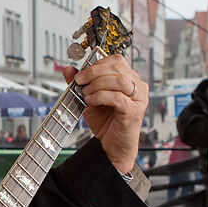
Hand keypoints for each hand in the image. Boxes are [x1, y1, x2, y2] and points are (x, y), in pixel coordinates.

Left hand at [64, 55, 146, 173]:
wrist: (112, 146)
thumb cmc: (105, 122)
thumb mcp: (89, 98)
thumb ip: (81, 83)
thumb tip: (69, 69)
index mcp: (130, 79)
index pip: (116, 61)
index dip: (97, 64)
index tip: (80, 74)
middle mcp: (138, 86)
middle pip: (117, 68)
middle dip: (94, 72)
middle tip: (79, 81)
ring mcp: (138, 99)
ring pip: (118, 80)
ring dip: (97, 84)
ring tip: (86, 94)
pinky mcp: (134, 111)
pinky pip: (116, 97)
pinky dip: (100, 96)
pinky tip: (91, 101)